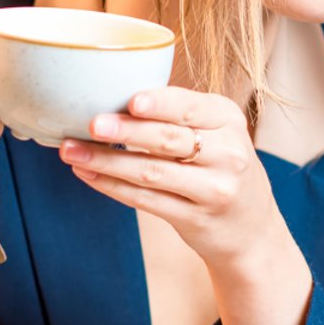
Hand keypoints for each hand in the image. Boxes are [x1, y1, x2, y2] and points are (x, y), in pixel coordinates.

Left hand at [59, 87, 291, 277]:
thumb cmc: (220, 167)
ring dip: (107, 161)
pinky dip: (112, 186)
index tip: (129, 100)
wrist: (251, 228)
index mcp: (228, 120)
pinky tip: (88, 174)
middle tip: (91, 124)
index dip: (160, 103)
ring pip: (151, 172)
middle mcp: (228, 153)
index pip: (191, 107)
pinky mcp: (194, 218)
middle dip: (125, 131)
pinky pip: (146, 200)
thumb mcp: (217, 132)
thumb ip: (179, 115)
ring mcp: (213, 189)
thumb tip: (113, 96)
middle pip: (168, 139)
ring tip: (72, 151)